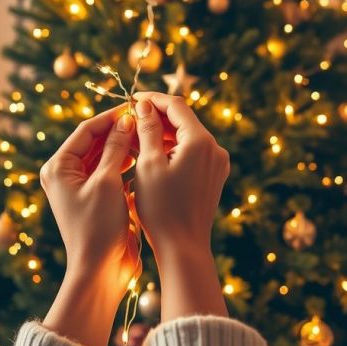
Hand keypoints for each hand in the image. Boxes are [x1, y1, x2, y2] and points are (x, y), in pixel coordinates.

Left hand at [40, 107, 139, 345]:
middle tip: (146, 120)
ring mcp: (81, 187)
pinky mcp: (97, 199)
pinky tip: (144, 159)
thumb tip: (125, 119)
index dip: (111, 117)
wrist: (99, 271)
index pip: (86, 130)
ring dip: (125, 146)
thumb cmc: (98, 228)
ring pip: (105, 156)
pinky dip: (126, 164)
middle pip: (95, 141)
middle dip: (120, 131)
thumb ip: (116, 148)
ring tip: (149, 137)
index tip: (136, 107)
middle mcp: (65, 175)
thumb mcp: (108, 183)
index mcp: (59, 168)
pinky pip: (111, 172)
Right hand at [133, 93, 229, 320]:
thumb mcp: (148, 165)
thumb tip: (144, 105)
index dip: (152, 99)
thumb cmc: (162, 208)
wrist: (183, 247)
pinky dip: (172, 149)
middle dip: (156, 116)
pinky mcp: (213, 176)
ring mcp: (216, 163)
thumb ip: (147, 130)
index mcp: (200, 142)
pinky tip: (151, 155)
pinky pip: (192, 152)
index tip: (131, 99)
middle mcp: (214, 149)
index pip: (176, 105)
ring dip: (162, 133)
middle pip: (183, 120)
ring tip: (135, 137)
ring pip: (186, 136)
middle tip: (130, 118)